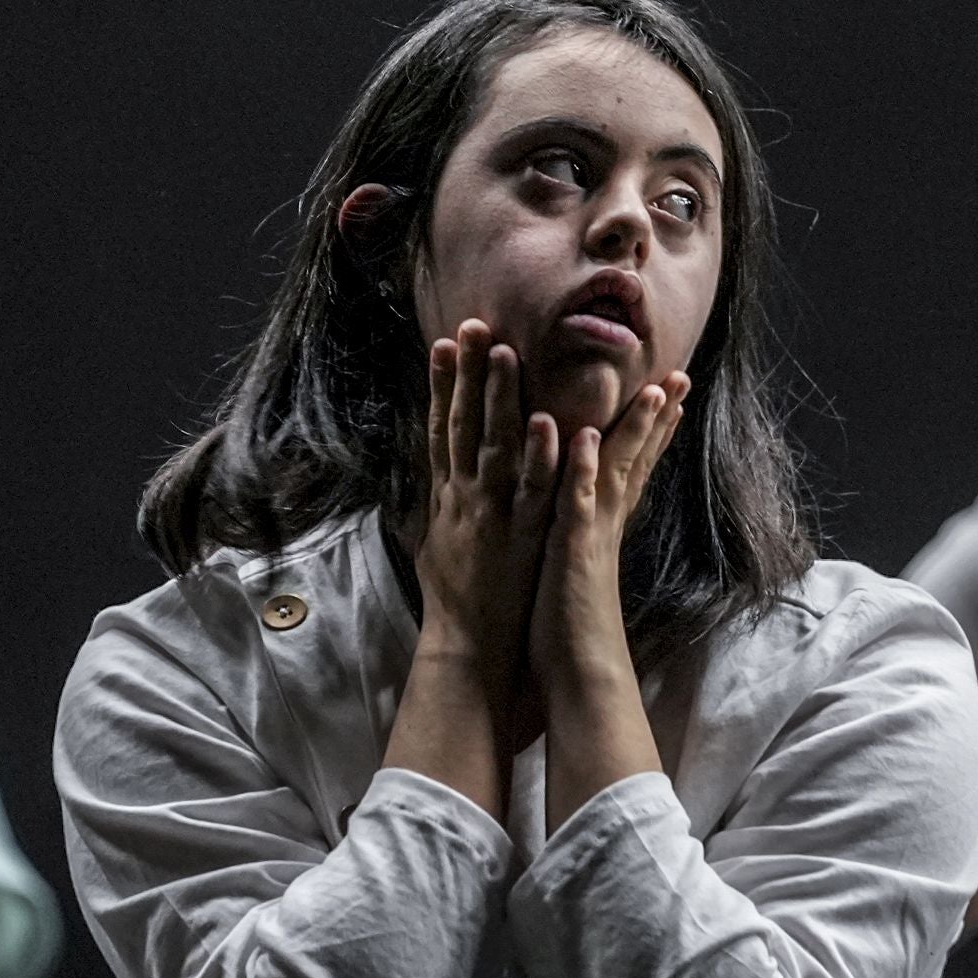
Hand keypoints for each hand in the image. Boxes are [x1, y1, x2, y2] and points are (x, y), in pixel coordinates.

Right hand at [412, 321, 558, 712]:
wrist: (468, 654)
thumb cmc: (457, 608)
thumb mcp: (437, 550)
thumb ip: (438, 513)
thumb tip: (434, 488)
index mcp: (448, 499)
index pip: (443, 429)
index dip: (443, 385)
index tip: (444, 342)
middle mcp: (465, 498)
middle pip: (465, 423)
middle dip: (469, 372)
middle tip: (475, 323)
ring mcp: (493, 515)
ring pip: (497, 445)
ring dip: (501, 398)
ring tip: (506, 351)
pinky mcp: (522, 536)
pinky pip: (532, 490)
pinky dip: (537, 456)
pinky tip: (543, 422)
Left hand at [528, 371, 687, 711]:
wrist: (579, 680)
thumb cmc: (568, 636)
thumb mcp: (573, 575)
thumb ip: (580, 544)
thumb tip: (583, 532)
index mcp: (601, 530)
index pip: (629, 472)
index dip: (649, 436)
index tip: (665, 399)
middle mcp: (604, 527)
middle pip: (635, 462)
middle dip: (657, 420)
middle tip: (679, 379)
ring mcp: (593, 537)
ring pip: (616, 472)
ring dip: (635, 432)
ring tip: (654, 392)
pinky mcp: (574, 552)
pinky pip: (578, 503)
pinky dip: (580, 469)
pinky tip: (583, 435)